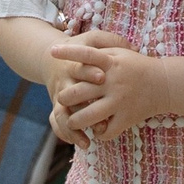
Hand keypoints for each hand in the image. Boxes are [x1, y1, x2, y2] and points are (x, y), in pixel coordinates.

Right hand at [43, 28, 118, 148]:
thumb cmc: (81, 50)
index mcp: (73, 63)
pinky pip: (58, 123)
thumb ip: (111, 41)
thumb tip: (133, 48)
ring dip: (73, 128)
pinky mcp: (58, 108)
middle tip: (97, 116)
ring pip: (61, 114)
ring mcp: (60, 97)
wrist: (50, 59)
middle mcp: (64, 82)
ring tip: (86, 142)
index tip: (102, 77)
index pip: (80, 66)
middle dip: (81, 105)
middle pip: (69, 94)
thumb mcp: (93, 40)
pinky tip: (81, 143)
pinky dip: (66, 134)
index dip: (89, 71)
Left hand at [50, 36, 172, 143]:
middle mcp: (113, 82)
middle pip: (79, 91)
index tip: (52, 51)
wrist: (164, 84)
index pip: (87, 54)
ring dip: (75, 120)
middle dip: (65, 97)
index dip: (68, 53)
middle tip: (63, 98)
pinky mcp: (126, 118)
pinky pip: (106, 131)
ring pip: (89, 116)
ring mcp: (119, 101)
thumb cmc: (137, 66)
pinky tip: (95, 129)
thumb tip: (73, 48)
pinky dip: (98, 133)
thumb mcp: (119, 53)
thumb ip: (99, 50)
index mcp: (111, 63)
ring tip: (72, 120)